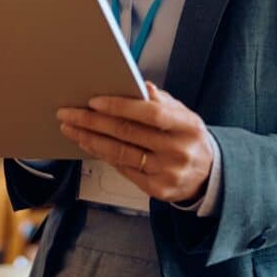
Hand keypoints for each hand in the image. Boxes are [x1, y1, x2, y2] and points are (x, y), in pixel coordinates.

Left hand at [57, 81, 213, 204]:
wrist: (208, 175)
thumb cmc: (188, 137)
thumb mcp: (183, 114)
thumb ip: (161, 100)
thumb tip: (141, 86)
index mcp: (187, 126)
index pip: (150, 114)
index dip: (120, 106)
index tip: (93, 101)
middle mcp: (178, 151)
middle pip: (128, 134)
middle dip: (92, 122)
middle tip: (69, 113)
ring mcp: (167, 173)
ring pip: (120, 154)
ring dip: (90, 140)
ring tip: (72, 129)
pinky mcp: (157, 190)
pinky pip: (123, 169)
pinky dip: (103, 155)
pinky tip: (89, 144)